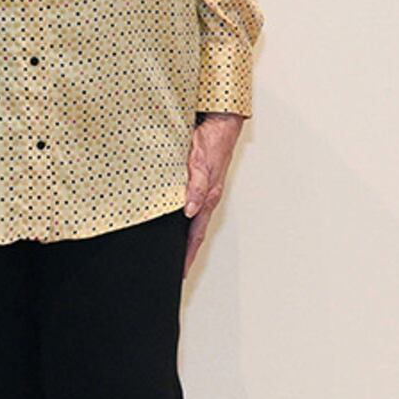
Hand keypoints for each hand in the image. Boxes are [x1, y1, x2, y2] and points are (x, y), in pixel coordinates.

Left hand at [183, 113, 244, 271]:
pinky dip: (186, 223)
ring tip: (177, 254)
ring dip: (187, 239)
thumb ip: (194, 186)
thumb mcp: (198, 162)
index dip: (187, 255)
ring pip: (195, 223)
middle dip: (187, 253)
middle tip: (177, 271)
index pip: (195, 234)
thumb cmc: (210, 142)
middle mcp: (207, 199)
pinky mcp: (202, 185)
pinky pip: (194, 209)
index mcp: (207, 198)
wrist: (221, 125)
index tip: (180, 273)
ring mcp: (206, 193)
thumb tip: (189, 210)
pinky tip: (179, 224)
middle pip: (196, 233)